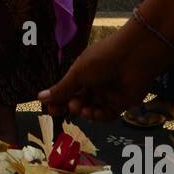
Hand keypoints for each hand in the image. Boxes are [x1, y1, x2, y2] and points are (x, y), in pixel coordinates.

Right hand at [38, 17, 173, 121]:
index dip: (59, 101)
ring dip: (86, 113)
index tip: (50, 110)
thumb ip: (61, 89)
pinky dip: (100, 116)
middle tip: (70, 107)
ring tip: (83, 109)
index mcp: (83, 73)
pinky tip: (95, 113)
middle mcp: (95, 84)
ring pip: (92, 110)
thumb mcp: (78, 74)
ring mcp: (108, 94)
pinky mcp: (121, 102)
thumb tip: (39, 98)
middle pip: (79, 101)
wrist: (133, 57)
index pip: (68, 91)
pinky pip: (107, 114)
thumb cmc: (102, 59)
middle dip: (73, 106)